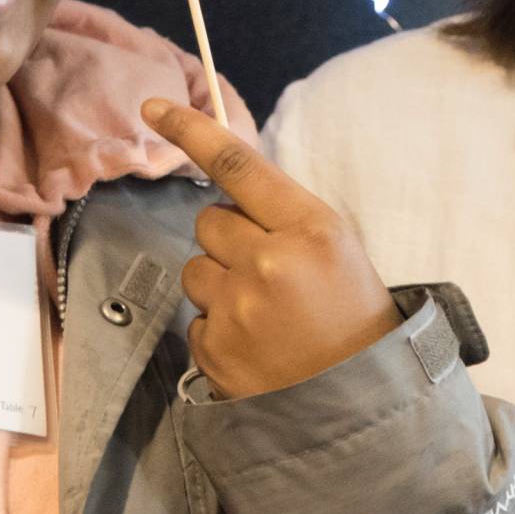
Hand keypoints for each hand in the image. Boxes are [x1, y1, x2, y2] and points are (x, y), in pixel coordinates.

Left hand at [142, 98, 402, 398]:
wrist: (361, 406)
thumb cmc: (353, 317)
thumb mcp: (337, 249)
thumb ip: (284, 217)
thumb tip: (227, 192)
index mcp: (309, 228)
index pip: (237, 164)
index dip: (190, 130)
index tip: (153, 107)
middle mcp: (268, 261)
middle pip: (209, 222)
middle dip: (229, 241)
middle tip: (269, 273)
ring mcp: (238, 308)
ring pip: (195, 269)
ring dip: (220, 285)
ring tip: (264, 315)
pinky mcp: (215, 349)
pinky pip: (196, 318)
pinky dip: (219, 329)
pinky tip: (256, 346)